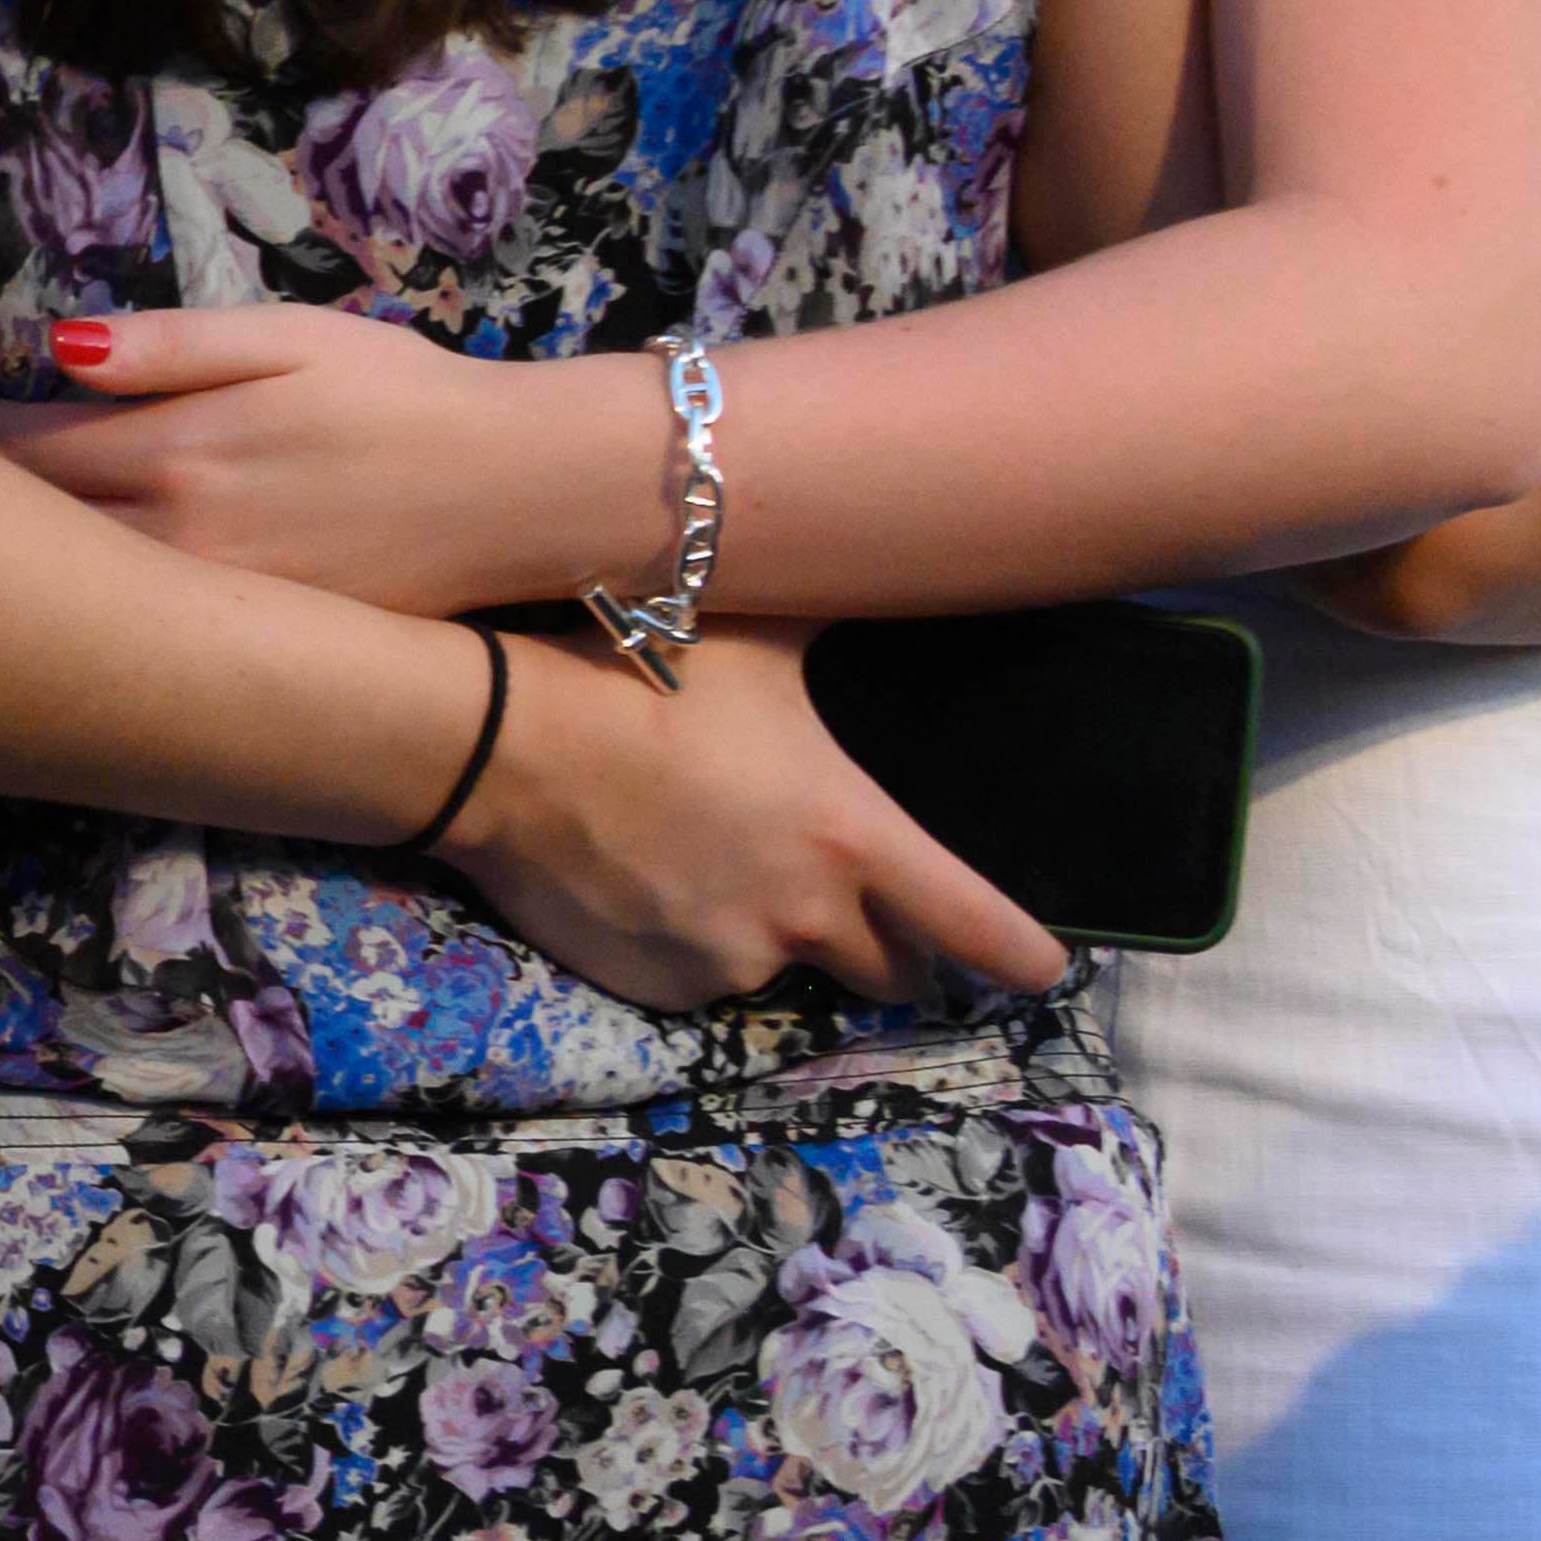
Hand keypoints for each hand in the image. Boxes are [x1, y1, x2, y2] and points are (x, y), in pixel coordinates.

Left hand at [0, 307, 666, 617]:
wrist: (525, 495)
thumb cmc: (407, 397)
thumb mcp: (294, 337)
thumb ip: (169, 348)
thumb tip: (52, 346)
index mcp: (178, 459)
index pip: (16, 452)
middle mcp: (179, 551)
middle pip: (25, 530)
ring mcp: (210, 616)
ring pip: (72, 588)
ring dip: (11, 551)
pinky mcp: (246, 653)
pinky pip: (135, 628)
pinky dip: (85, 599)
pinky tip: (61, 577)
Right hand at [442, 624, 1066, 1010]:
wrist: (499, 743)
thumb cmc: (638, 675)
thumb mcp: (756, 638)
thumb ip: (836, 625)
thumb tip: (898, 554)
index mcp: (851, 839)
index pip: (979, 930)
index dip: (1024, 957)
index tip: (1041, 967)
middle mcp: (805, 917)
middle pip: (893, 972)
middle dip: (886, 942)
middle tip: (847, 896)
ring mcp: (731, 961)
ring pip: (785, 967)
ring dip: (772, 932)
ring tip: (711, 864)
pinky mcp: (661, 986)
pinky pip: (704, 980)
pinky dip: (694, 946)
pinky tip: (651, 884)